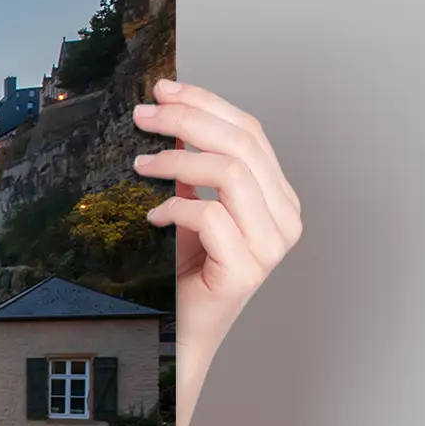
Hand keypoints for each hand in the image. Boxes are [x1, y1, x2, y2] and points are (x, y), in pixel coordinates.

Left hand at [131, 79, 301, 425]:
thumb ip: (192, 168)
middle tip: (142, 115)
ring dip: (177, 159)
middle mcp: (284, 218)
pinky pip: (211, 216)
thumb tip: (168, 113)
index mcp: (277, 197)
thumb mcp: (188, 209)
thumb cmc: (182, 275)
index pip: (250, 132)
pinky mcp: (246, 272)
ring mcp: (270, 246)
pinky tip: (153, 216)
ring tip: (140, 164)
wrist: (177, 337)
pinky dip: (175, 207)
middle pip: (243, 144)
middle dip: (187, 120)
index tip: (163, 88)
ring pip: (231, 174)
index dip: (206, 103)